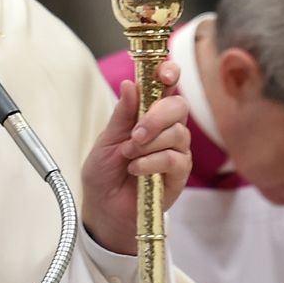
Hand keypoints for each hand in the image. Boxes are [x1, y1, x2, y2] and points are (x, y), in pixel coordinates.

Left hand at [81, 60, 190, 254]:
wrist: (104, 208)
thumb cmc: (104, 173)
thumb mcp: (106, 140)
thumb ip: (121, 115)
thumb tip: (130, 84)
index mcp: (148, 114)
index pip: (166, 86)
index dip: (169, 74)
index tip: (164, 74)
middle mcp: (166, 129)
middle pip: (179, 106)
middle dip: (157, 116)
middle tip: (135, 133)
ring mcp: (175, 151)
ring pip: (178, 133)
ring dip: (150, 143)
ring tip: (129, 156)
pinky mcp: (179, 174)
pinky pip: (175, 159)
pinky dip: (152, 162)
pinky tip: (136, 170)